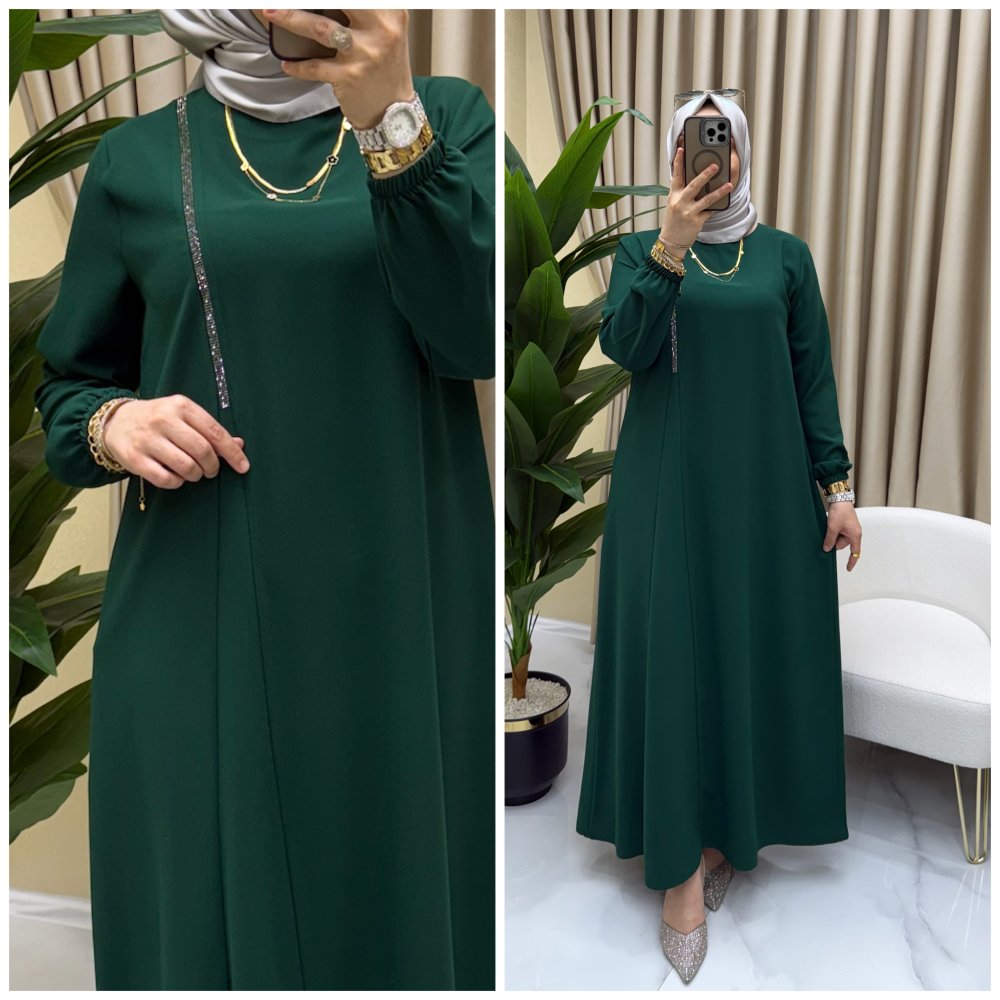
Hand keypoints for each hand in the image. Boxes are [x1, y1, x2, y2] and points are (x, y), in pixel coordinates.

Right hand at [103, 394, 249, 488]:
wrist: (115, 422)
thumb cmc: (158, 420)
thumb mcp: (183, 416)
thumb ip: (209, 430)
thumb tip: (238, 445)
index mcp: (180, 406)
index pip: (214, 431)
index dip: (232, 452)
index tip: (243, 466)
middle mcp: (163, 420)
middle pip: (202, 450)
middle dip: (213, 466)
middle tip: (211, 470)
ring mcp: (147, 439)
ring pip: (186, 466)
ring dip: (196, 475)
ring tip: (193, 472)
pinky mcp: (134, 458)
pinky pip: (166, 479)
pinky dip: (177, 482)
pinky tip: (176, 476)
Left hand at [262, 9, 414, 129]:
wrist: (395, 113)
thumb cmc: (385, 68)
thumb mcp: (386, 33)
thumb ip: (366, 13)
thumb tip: (328, 5)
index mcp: (390, 14)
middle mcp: (381, 31)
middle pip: (339, 0)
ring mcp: (365, 55)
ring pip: (320, 28)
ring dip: (290, 18)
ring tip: (269, 12)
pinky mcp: (350, 77)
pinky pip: (316, 67)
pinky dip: (298, 66)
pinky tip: (287, 64)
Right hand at [659, 145, 733, 253]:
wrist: (671, 242)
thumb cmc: (673, 221)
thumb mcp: (674, 205)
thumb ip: (683, 192)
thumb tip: (698, 180)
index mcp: (674, 196)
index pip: (676, 176)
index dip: (678, 162)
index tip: (681, 150)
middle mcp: (680, 203)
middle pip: (694, 185)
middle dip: (705, 175)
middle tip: (716, 166)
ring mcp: (689, 213)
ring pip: (707, 199)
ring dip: (719, 191)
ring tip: (729, 185)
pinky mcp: (697, 222)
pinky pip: (710, 211)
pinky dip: (717, 206)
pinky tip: (725, 201)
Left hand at [823, 501, 861, 571]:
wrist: (840, 498)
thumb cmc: (840, 512)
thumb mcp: (833, 528)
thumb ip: (830, 540)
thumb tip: (827, 549)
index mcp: (855, 536)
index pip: (855, 553)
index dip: (851, 561)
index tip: (848, 569)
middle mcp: (855, 533)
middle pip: (842, 545)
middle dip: (834, 542)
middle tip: (829, 533)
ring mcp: (850, 529)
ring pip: (839, 538)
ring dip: (833, 535)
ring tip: (830, 526)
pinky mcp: (846, 525)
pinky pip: (838, 532)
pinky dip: (833, 531)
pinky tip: (830, 525)